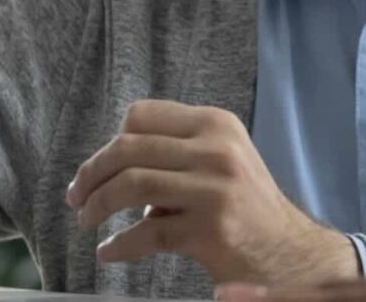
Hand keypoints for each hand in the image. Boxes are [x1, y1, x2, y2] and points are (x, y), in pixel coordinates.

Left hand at [66, 99, 355, 285]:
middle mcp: (217, 149)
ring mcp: (215, 189)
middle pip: (128, 148)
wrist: (287, 250)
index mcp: (216, 124)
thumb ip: (176, 152)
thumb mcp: (220, 160)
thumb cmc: (246, 206)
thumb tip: (114, 162)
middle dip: (91, 174)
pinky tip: (109, 252)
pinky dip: (118, 245)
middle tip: (77, 196)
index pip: (142, 114)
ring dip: (97, 206)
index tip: (99, 166)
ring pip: (131, 185)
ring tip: (86, 220)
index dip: (112, 140)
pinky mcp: (210, 229)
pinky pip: (146, 233)